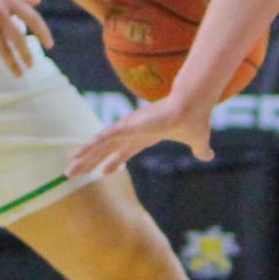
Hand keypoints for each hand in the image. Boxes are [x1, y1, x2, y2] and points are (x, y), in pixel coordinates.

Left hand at [67, 91, 214, 181]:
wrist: (194, 105)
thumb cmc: (195, 119)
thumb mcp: (197, 141)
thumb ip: (200, 149)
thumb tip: (210, 155)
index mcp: (146, 135)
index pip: (125, 150)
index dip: (113, 161)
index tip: (103, 172)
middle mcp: (133, 130)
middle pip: (106, 149)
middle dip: (90, 162)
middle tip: (74, 173)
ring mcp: (129, 127)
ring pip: (100, 144)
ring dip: (84, 156)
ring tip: (68, 168)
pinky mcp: (128, 124)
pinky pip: (105, 136)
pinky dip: (91, 144)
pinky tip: (79, 153)